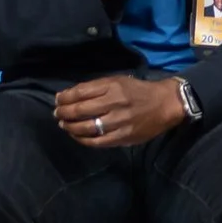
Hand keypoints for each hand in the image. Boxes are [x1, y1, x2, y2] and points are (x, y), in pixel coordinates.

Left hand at [54, 75, 185, 147]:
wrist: (164, 104)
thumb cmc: (138, 91)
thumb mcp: (117, 81)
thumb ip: (95, 88)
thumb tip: (68, 95)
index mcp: (112, 86)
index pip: (80, 92)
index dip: (65, 98)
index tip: (57, 100)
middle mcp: (114, 103)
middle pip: (80, 110)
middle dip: (64, 113)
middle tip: (57, 114)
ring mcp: (119, 122)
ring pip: (86, 127)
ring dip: (70, 127)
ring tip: (64, 125)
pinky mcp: (123, 137)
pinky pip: (97, 141)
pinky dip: (83, 140)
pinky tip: (77, 136)